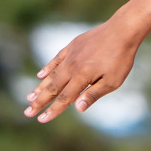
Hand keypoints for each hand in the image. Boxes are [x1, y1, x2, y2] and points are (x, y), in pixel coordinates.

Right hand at [24, 20, 141, 122]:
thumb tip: (77, 109)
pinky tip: (40, 75)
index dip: (52, 110)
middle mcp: (72, 66)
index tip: (41, 120)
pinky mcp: (72, 46)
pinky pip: (56, 59)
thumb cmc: (121, 58)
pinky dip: (47, 68)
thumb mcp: (112, 81)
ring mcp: (70, 55)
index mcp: (81, 77)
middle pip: (53, 88)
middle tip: (28, 112)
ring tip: (30, 97)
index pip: (64, 98)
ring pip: (52, 74)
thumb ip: (93, 94)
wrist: (122, 30)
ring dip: (40, 87)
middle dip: (40, 102)